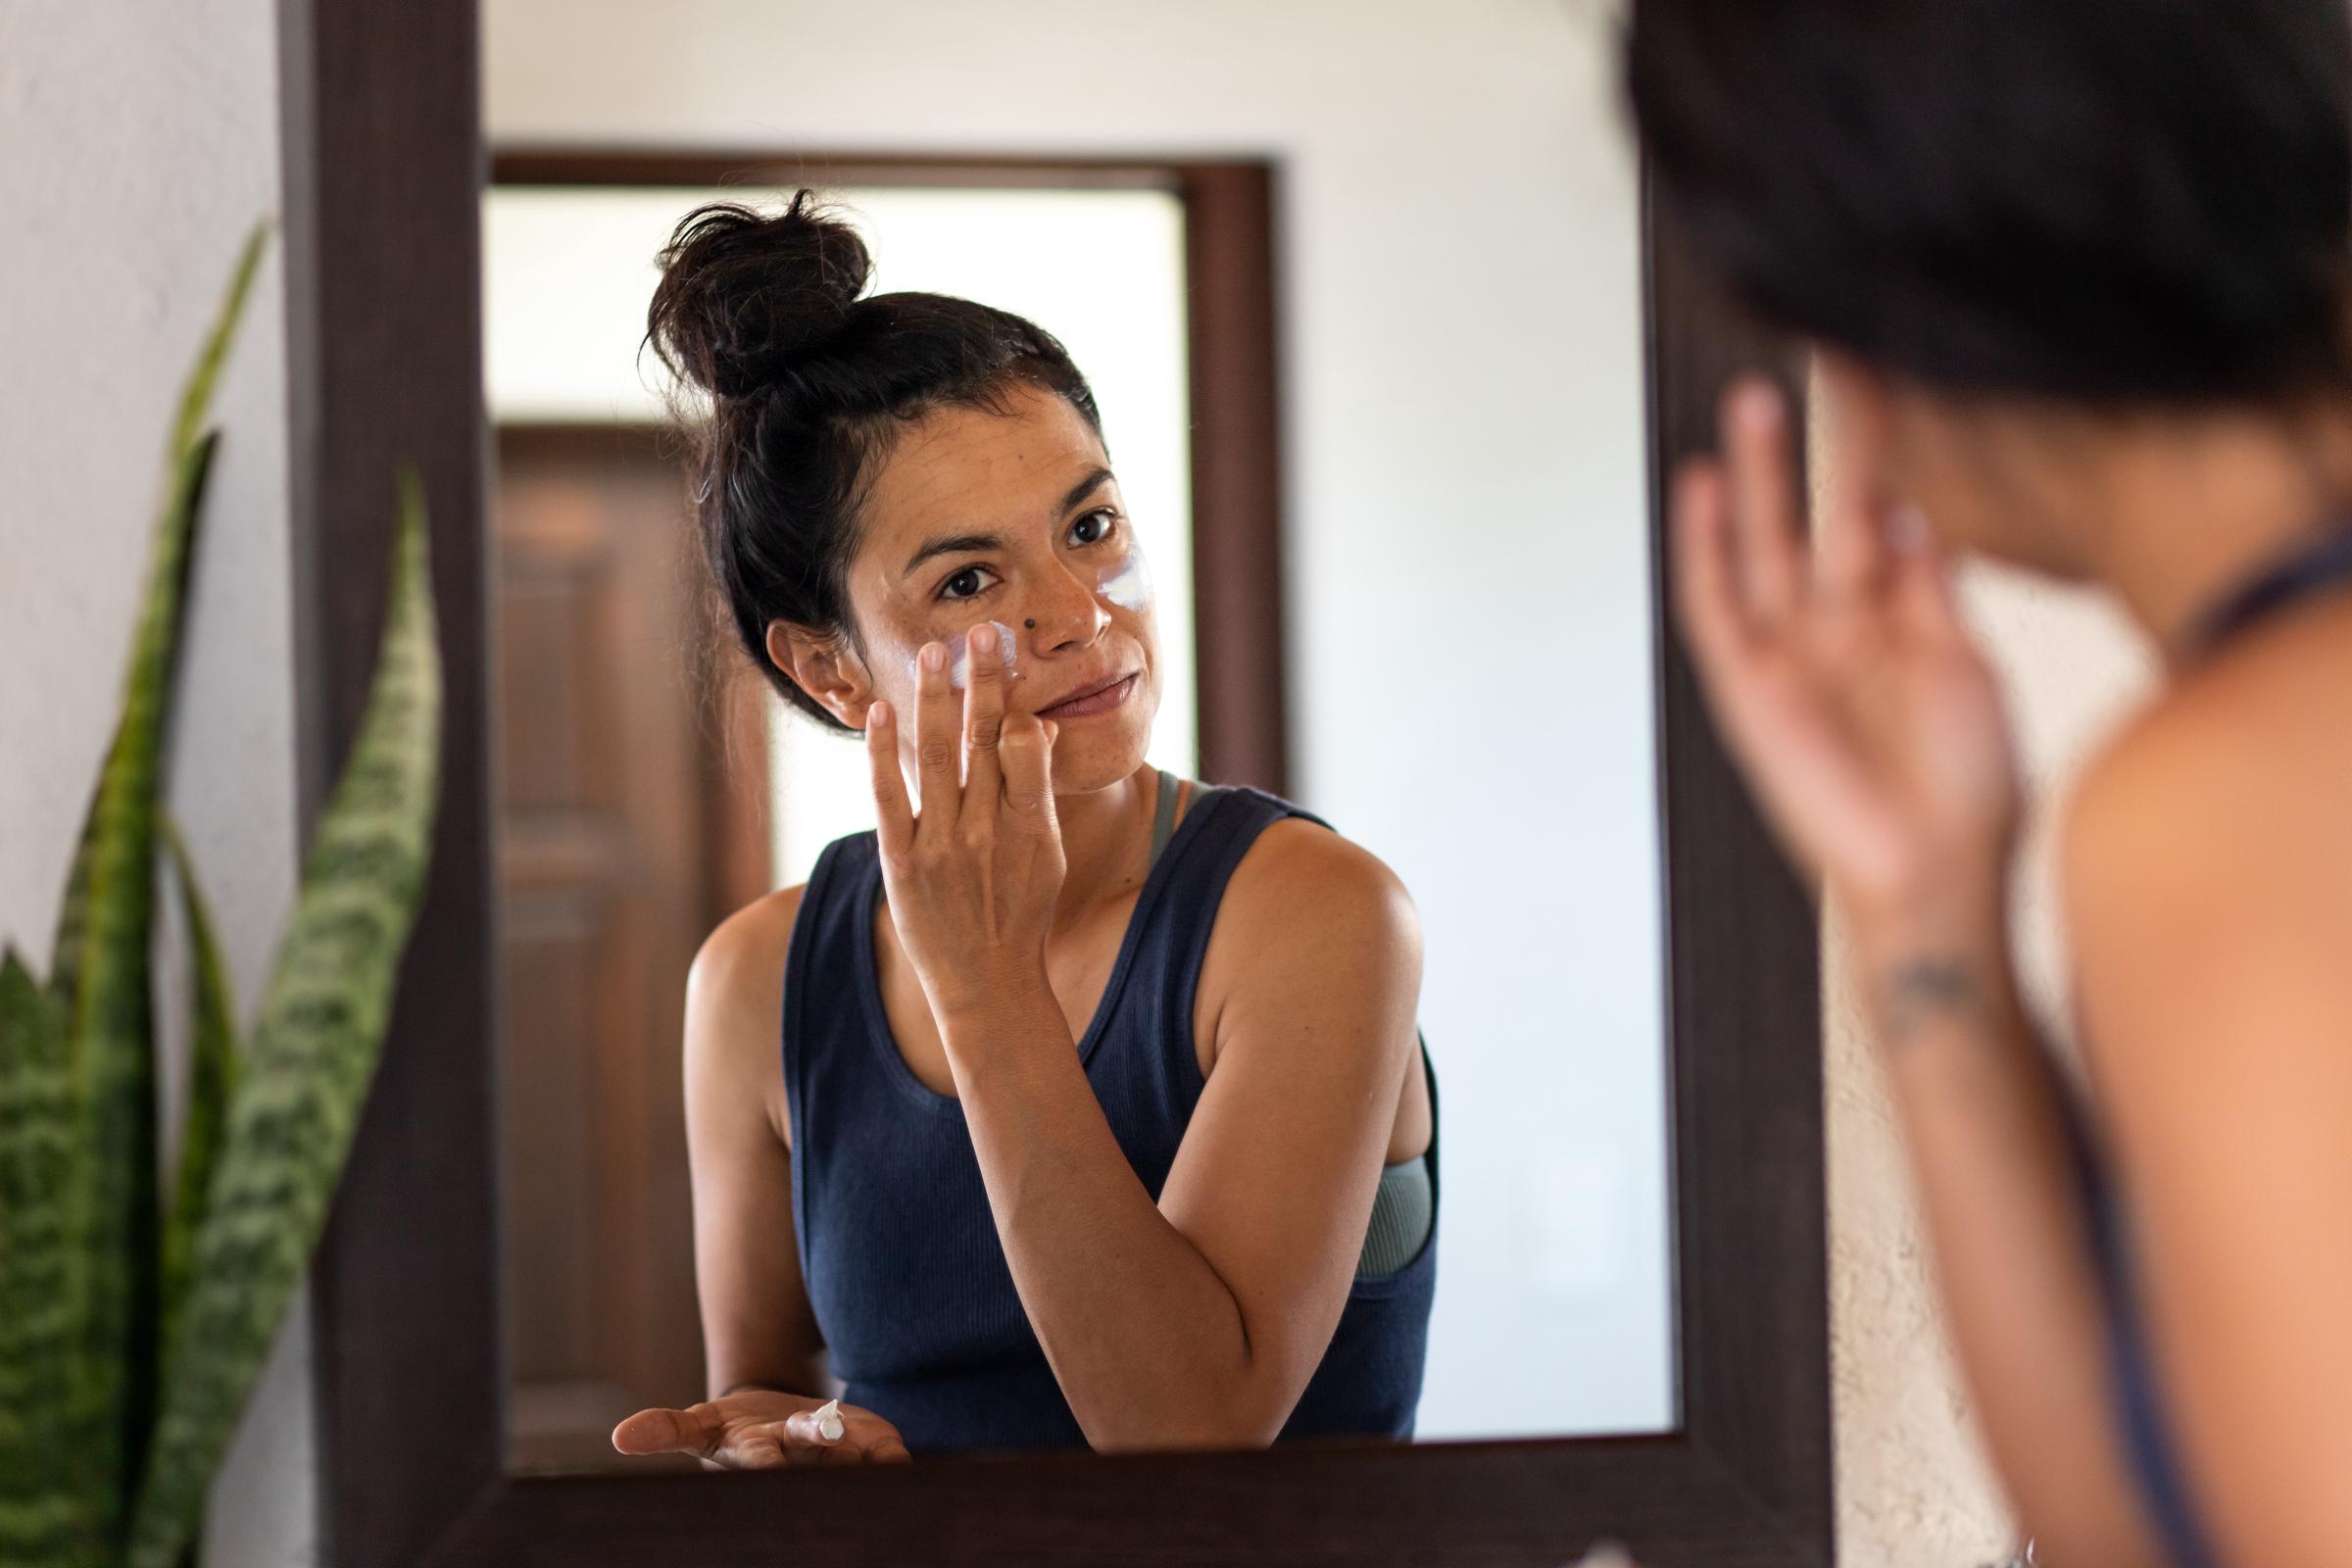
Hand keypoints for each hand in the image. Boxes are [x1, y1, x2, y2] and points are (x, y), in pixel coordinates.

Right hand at [611, 1389, 910, 1467]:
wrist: (781, 1424)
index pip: (761, 1461)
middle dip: (819, 1443)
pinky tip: (901, 1464)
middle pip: (811, 1453)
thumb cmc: (734, 1430)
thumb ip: (666, 1430)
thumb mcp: (701, 1426)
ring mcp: (837, 1456)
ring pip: (852, 1456)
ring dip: (859, 1452)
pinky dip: (894, 1458)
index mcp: (757, 1455)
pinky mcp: (869, 1447)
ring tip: (866, 1449)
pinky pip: (886, 1455)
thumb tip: (620, 1437)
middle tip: (825, 1431)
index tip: (768, 1459)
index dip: (766, 1460)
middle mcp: (800, 1462)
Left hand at [866, 624, 1065, 1024]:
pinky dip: (882, 753)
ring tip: (934, 651)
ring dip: (935, 699)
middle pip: (984, 739)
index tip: (1006, 656)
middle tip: (983, 631)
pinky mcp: (902, 863)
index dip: (1013, 699)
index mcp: (1031, 826)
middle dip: (984, 680)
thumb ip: (1038, 792)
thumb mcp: (1048, 854)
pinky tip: (880, 711)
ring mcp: (943, 847)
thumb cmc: (1021, 915)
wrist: (987, 986)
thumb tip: (1035, 727)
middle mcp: (988, 832)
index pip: (1023, 746)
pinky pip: (890, 796)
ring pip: (938, 756)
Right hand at [1671, 379, 2021, 945]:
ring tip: (1754, 403)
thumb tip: (1915, 513)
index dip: (1878, 449)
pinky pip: (1714, 606)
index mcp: (1899, 621)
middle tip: (1806, 366)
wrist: (1936, 872)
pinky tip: (1703, 489)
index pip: (1880, 512)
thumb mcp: (1967, 667)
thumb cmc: (1967, 791)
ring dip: (1757, 477)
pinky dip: (1703, 549)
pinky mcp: (1748, 687)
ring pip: (1764, 545)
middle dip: (1809, 444)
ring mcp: (1790, 655)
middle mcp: (1837, 630)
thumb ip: (1933, 590)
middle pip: (1815, 514)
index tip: (1885, 377)